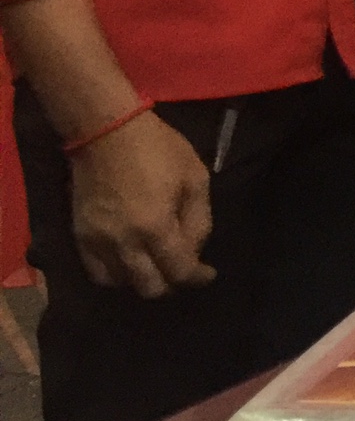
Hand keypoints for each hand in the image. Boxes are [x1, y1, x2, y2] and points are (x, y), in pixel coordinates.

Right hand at [69, 111, 214, 297]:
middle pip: (149, 287)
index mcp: (155, 226)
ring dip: (143, 280)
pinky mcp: (80, 237)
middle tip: (183, 270)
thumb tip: (196, 250)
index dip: (198, 278)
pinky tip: (130, 263)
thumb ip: (199, 219)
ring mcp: (97, 242)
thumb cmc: (159, 149)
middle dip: (172, 284)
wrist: (107, 132)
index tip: (208, 274)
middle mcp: (124, 242)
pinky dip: (116, 275)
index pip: (178, 271)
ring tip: (157, 265)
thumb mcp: (195, 177)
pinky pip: (97, 273)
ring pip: (122, 284)